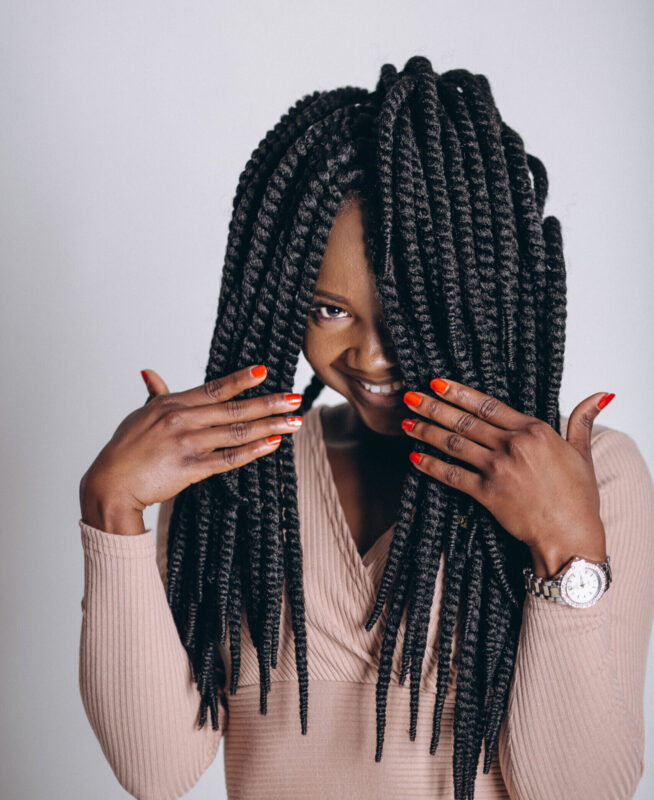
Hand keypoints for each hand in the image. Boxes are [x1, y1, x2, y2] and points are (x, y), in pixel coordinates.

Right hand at [79, 364, 303, 534]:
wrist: (109, 485)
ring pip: (236, 432)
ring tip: (295, 422)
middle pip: (233, 409)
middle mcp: (181, 420)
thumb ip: (154, 394)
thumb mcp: (139, 416)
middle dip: (268, 403)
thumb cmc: (124, 450)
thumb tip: (150, 372)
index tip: (265, 371)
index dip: (241, 379)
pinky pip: (227, 459)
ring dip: (269, 426)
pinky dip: (252, 451)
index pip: (214, 388)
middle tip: (295, 398)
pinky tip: (273, 444)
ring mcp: (186, 444)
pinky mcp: (189, 469)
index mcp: (172, 403)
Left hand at [401, 380, 614, 576]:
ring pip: (455, 444)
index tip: (438, 383)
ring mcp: (499, 469)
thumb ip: (581, 421)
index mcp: (535, 431)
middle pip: (465, 421)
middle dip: (434, 407)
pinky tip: (415, 459)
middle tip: (410, 397)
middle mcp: (513, 445)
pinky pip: (453, 475)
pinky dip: (432, 466)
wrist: (570, 536)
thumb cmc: (578, 498)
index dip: (460, 393)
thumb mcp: (582, 453)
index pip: (488, 406)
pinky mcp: (487, 493)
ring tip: (407, 423)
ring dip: (427, 432)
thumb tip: (600, 395)